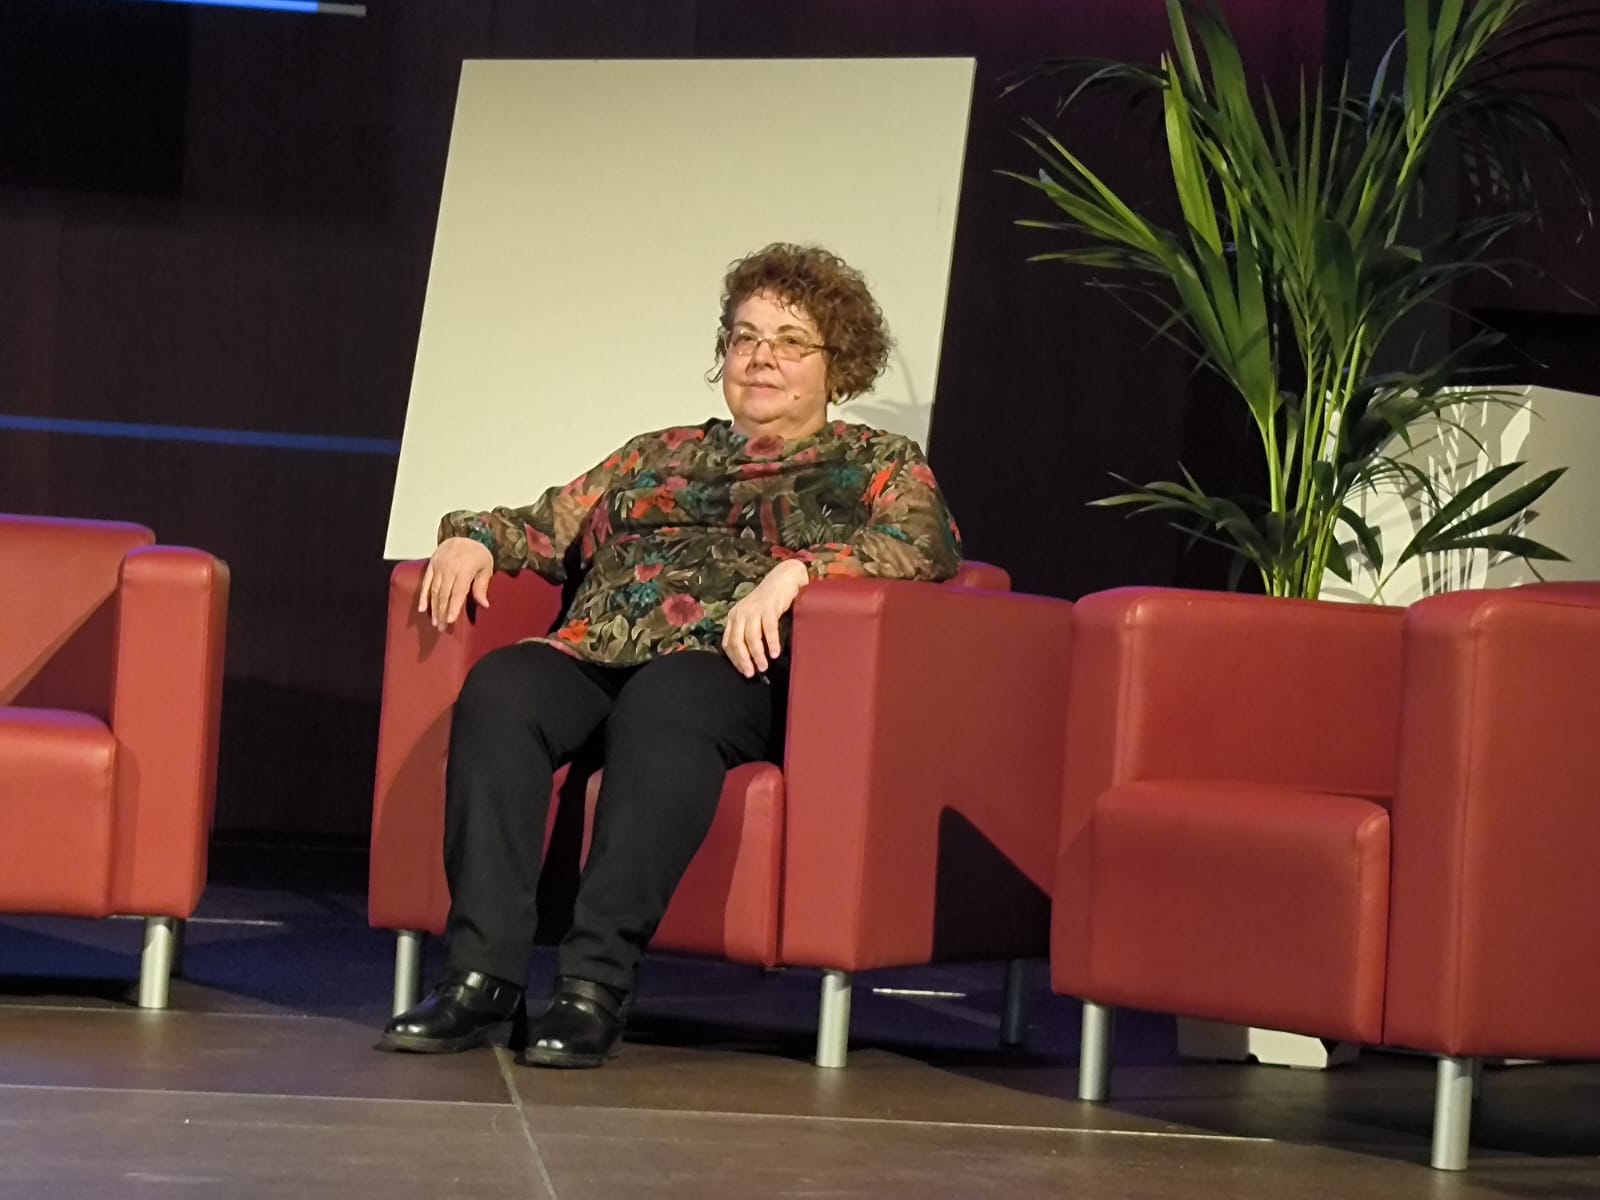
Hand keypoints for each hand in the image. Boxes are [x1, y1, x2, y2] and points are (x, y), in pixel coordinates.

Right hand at [418, 537, 493, 630]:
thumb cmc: (479, 553)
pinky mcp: (432, 565)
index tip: (449, 620)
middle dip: (442, 612)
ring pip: (434, 590)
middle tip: (441, 627)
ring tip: (435, 622)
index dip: (453, 607)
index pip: (457, 592)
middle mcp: (449, 569)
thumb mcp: (486, 568)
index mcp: (464, 570)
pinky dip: (423, 596)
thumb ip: (482, 586)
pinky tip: (422, 608)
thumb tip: (484, 604)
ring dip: (433, 607)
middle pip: (444, 594)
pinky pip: (425, 582)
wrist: (466, 533)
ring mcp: (439, 567)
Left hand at [722, 559, 808, 677]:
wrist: (783, 578)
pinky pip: (768, 629)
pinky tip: (775, 653)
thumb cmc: (770, 600)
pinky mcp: (768, 607)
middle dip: (743, 660)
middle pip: (736, 641)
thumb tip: (750, 656)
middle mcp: (740, 613)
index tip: (743, 670)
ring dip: (757, 654)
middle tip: (751, 673)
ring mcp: (754, 610)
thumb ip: (748, 631)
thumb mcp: (753, 615)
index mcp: (734, 616)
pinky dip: (771, 643)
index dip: (734, 659)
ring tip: (763, 667)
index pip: (728, 642)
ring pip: (751, 637)